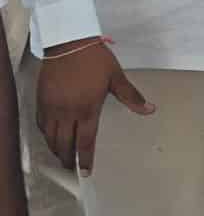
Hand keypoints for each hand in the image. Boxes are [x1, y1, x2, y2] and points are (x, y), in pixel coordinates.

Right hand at [36, 38, 154, 174]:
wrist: (69, 43)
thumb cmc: (96, 60)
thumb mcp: (116, 77)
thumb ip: (132, 96)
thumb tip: (151, 109)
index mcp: (87, 109)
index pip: (86, 141)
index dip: (85, 159)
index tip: (86, 172)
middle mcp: (67, 112)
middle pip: (65, 144)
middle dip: (68, 159)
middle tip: (71, 168)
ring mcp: (52, 107)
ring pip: (50, 137)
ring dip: (56, 149)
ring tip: (62, 156)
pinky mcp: (41, 100)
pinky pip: (41, 124)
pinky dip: (46, 135)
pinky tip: (51, 137)